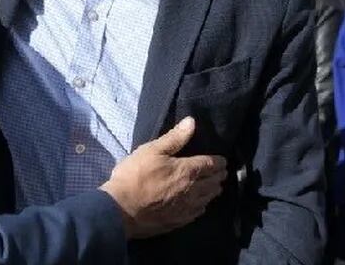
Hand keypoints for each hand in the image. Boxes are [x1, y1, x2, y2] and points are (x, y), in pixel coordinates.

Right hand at [99, 117, 227, 238]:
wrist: (121, 210)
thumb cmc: (134, 176)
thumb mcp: (151, 150)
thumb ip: (174, 137)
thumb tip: (192, 122)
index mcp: (188, 171)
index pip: (211, 165)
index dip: (219, 162)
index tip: (223, 160)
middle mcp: (193, 191)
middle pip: (213, 183)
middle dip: (219, 176)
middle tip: (222, 172)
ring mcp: (187, 209)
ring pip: (208, 199)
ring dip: (213, 191)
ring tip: (215, 187)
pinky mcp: (179, 222)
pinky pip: (198, 213)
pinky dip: (203, 206)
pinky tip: (200, 206)